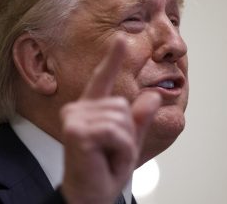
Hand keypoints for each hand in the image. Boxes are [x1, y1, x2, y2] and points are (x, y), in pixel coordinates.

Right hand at [60, 37, 160, 203]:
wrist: (91, 196)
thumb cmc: (105, 170)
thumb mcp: (129, 141)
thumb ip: (139, 119)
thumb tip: (152, 96)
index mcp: (91, 109)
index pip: (102, 79)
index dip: (112, 59)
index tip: (121, 39)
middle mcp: (78, 109)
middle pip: (123, 104)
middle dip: (128, 133)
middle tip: (112, 152)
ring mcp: (75, 118)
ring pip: (122, 117)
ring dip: (125, 143)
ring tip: (109, 157)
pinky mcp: (77, 130)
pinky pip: (117, 131)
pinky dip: (121, 150)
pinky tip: (106, 159)